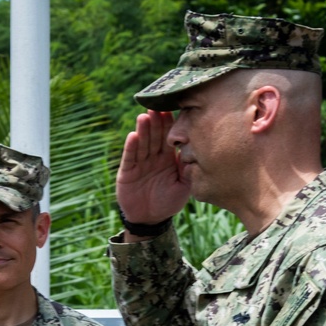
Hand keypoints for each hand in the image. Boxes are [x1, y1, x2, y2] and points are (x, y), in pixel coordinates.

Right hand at [115, 111, 192, 227]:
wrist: (150, 219)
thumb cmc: (169, 202)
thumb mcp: (184, 186)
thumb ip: (189, 170)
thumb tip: (198, 153)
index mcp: (168, 157)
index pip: (169, 137)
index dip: (170, 124)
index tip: (173, 109)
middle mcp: (153, 157)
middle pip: (155, 136)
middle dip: (156, 121)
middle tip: (157, 106)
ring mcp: (139, 163)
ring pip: (142, 144)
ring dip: (143, 130)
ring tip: (144, 117)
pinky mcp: (127, 172)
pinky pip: (130, 158)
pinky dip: (131, 147)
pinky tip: (133, 136)